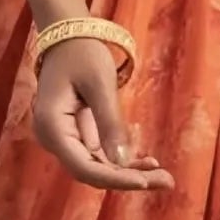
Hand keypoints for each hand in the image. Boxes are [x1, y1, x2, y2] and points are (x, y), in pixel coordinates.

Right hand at [31, 37, 174, 193]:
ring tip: (164, 176)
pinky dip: (122, 162)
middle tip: (167, 181)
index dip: (115, 179)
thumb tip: (121, 161)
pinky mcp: (76, 136)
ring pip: (97, 168)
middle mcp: (53, 140)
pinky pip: (99, 156)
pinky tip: (148, 163)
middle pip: (91, 172)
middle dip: (127, 180)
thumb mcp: (100, 84)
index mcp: (52, 128)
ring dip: (128, 174)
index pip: (83, 167)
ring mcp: (64, 140)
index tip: (145, 182)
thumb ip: (110, 122)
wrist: (69, 37)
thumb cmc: (83, 53)